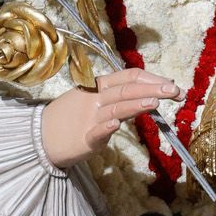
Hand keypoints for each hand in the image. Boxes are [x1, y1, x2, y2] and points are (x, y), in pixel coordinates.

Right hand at [41, 69, 180, 167]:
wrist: (40, 136)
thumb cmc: (72, 118)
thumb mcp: (95, 101)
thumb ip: (121, 97)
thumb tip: (150, 93)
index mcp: (99, 87)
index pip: (128, 76)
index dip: (152, 78)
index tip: (172, 84)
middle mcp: (95, 98)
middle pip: (126, 89)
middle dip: (152, 88)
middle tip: (175, 91)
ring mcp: (89, 118)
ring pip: (114, 108)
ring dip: (134, 104)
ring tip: (155, 102)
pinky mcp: (83, 139)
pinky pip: (95, 132)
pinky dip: (105, 127)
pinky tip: (116, 125)